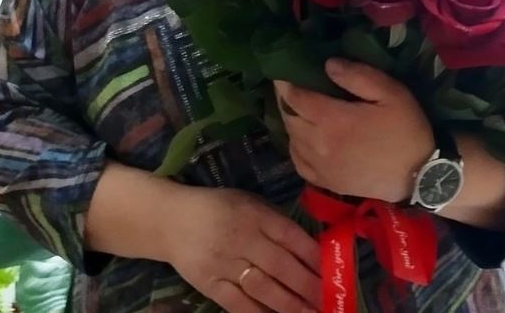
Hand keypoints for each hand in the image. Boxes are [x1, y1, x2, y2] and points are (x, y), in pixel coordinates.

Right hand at [163, 185, 321, 312]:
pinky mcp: (210, 285)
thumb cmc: (218, 208)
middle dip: (309, 286)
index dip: (313, 256)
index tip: (333, 272)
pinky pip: (239, 304)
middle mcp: (242, 238)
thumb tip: (309, 246)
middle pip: (281, 266)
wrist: (171, 220)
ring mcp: (225, 264)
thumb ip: (274, 222)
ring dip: (291, 305)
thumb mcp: (248, 202)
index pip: (290, 236)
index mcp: (254, 214)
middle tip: (330, 301)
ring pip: (264, 289)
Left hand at [274, 58, 434, 202]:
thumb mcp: (390, 93)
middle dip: (285, 98)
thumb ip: (357, 75)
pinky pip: (298, 161)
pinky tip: (304, 136)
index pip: (294, 97)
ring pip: (291, 138)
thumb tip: (327, 64)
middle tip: (290, 84)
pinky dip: (295, 145)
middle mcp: (318, 145)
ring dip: (290, 120)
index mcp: (332, 120)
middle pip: (288, 117)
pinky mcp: (326, 183)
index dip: (285, 82)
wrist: (420, 177)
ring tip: (298, 106)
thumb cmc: (406, 129)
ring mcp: (320, 167)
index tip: (283, 69)